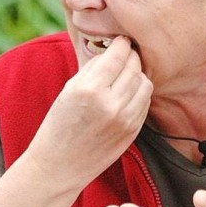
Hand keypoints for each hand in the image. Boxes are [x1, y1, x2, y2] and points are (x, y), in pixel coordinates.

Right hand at [25, 36, 152, 187]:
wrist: (60, 165)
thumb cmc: (60, 124)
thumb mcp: (69, 90)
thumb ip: (93, 68)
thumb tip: (113, 50)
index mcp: (89, 89)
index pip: (117, 56)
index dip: (122, 44)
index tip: (121, 40)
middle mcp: (110, 103)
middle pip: (134, 67)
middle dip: (131, 56)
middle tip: (125, 54)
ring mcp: (124, 118)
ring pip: (145, 83)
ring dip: (137, 74)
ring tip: (126, 74)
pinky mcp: (133, 130)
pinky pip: (145, 102)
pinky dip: (139, 92)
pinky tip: (127, 92)